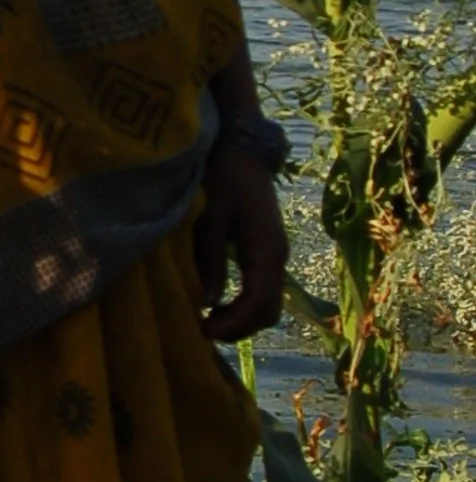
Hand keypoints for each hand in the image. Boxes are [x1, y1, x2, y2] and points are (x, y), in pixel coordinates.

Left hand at [196, 140, 287, 342]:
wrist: (242, 151)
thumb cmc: (223, 179)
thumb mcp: (210, 218)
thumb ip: (211, 260)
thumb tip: (208, 303)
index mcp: (267, 249)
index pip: (259, 302)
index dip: (234, 323)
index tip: (204, 330)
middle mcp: (278, 257)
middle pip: (269, 311)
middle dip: (239, 328)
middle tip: (204, 330)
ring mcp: (276, 255)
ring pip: (269, 304)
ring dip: (243, 319)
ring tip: (210, 321)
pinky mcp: (268, 252)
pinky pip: (263, 290)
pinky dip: (245, 306)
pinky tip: (220, 305)